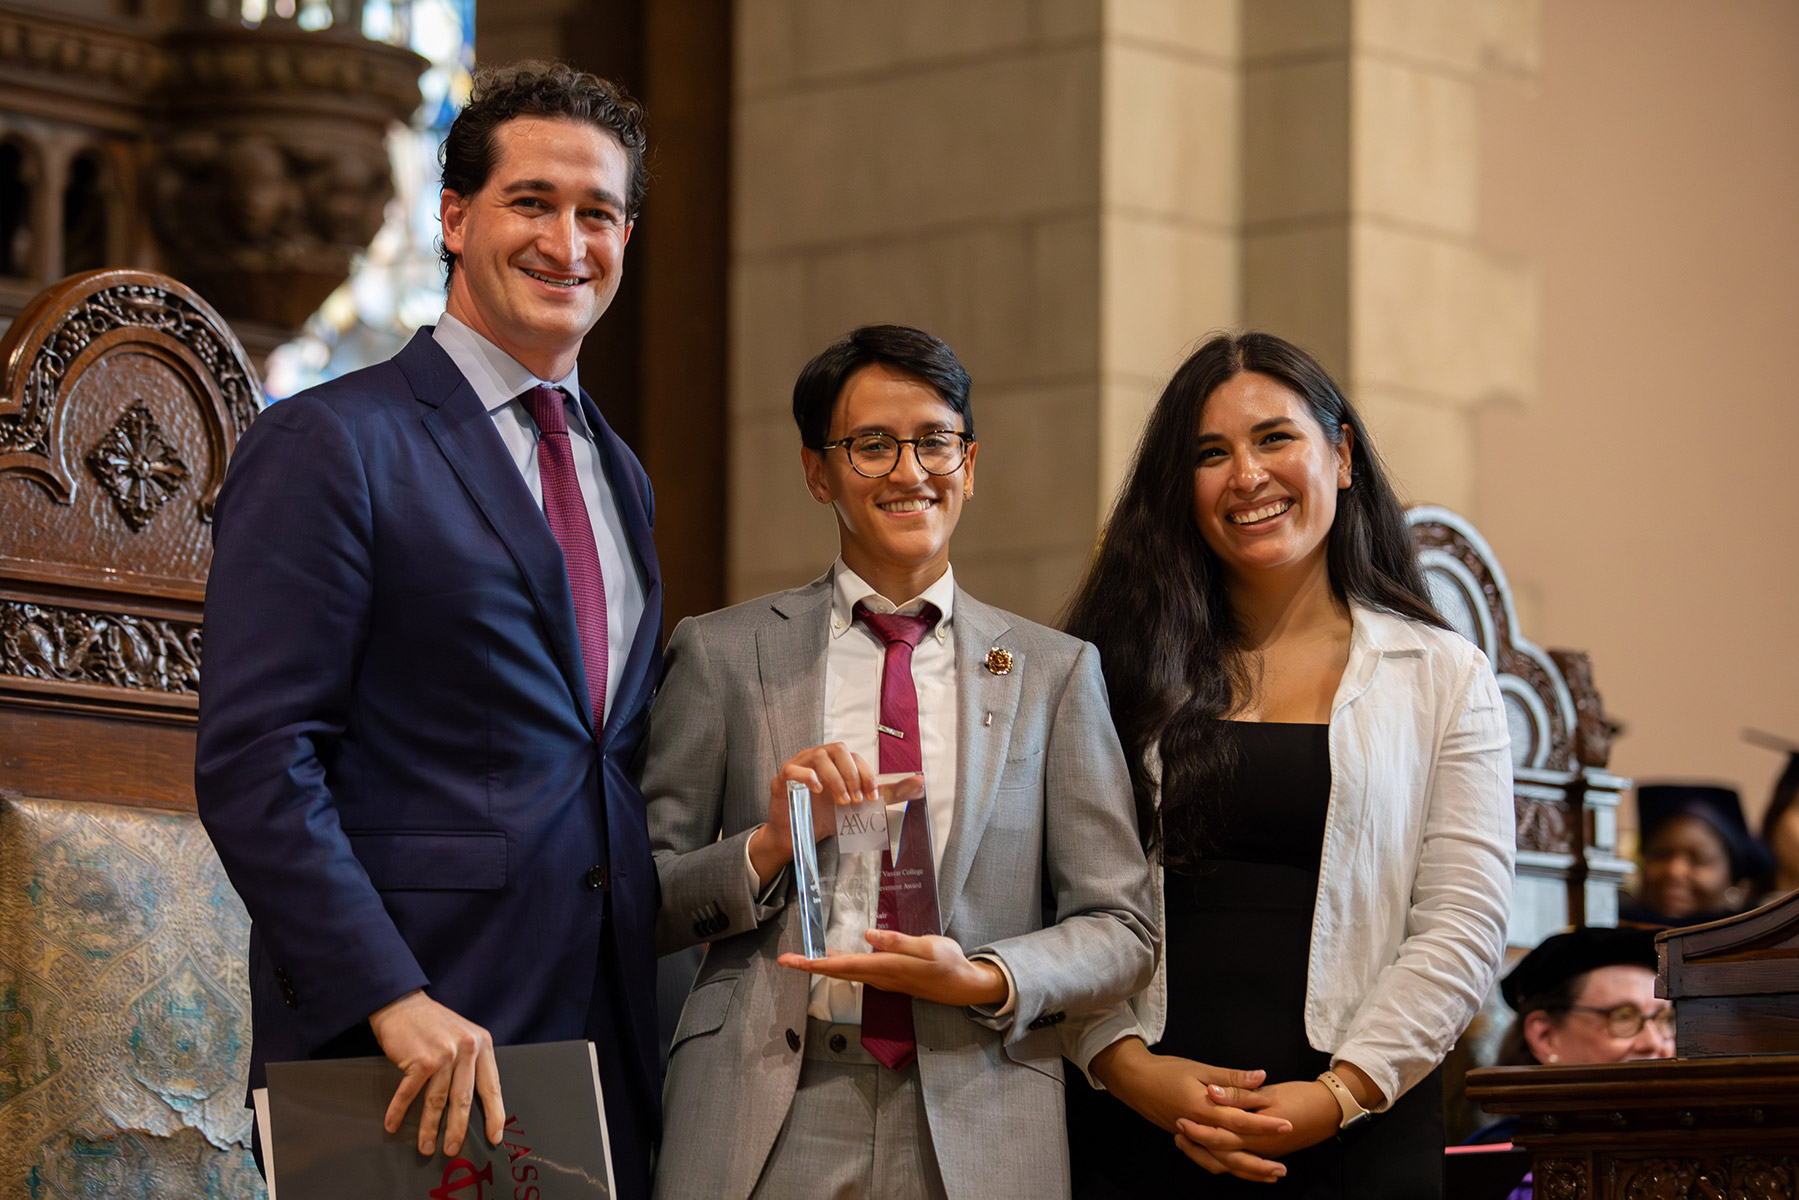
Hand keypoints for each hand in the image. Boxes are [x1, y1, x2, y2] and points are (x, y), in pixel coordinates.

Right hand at [367, 990, 504, 1156]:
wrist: (402, 1004)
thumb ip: (470, 1064)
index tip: (495, 1137)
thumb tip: (471, 1106)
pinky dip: (398, 1111)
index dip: (494, 1115)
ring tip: (425, 1147)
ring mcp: (444, 1054)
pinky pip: (409, 1093)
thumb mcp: (463, 1036)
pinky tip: (392, 1125)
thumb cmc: (432, 1024)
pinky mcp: (420, 1059)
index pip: (491, 1087)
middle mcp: (466, 1049)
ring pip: (437, 1101)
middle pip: (464, 1099)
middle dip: (458, 1129)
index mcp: (482, 1045)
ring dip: (428, 1128)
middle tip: (453, 1150)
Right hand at [747, 743, 877, 886]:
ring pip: (819, 757)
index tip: (872, 797)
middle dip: (852, 775)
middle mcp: (818, 758)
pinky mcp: (783, 778)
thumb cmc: (825, 816)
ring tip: (841, 801)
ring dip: (835, 779)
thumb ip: (889, 794)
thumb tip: (920, 784)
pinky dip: (808, 776)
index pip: (854, 756)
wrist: (796, 835)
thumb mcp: (860, 805)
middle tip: (856, 800)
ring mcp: (799, 765)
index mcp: (836, 761)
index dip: (866, 774)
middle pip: (838, 750)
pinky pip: (794, 768)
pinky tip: (817, 791)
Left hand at [777, 929, 1008, 1007]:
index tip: (794, 962)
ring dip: (822, 967)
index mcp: (888, 967)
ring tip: (801, 958)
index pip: (844, 966)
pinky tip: (833, 959)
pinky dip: (839, 966)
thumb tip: (868, 936)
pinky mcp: (888, 978)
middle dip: (810, 967)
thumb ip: (898, 942)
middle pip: (838, 972)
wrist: (964, 987)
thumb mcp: (929, 947)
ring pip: (846, 973)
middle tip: (784, 960)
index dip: (816, 964)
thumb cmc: (950, 964)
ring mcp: (883, 980)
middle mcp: (881, 977)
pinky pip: (857, 972)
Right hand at [1090, 1038, 1289, 1182]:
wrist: (1134, 1081)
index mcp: (1202, 1109)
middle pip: (1232, 1153)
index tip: (1287, 1125)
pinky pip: (1209, 1160)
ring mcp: (1191, 1138)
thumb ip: (1231, 1078)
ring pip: (1221, 1162)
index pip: (1240, 1121)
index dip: (1264, 1125)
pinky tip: (1241, 1166)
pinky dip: (1227, 1166)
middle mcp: (1198, 1129)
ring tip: (1269, 1174)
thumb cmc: (1167, 1071)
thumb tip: (1261, 1077)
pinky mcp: (1187, 1140)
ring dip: (1246, 1170)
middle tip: (1283, 1167)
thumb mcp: (1200, 1069)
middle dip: (1259, 1161)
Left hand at [1175, 1079, 1339, 1174]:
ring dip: (1207, 1156)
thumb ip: (1239, 1093)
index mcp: (1256, 1133)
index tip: (1179, 1120)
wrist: (1331, 1109)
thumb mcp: (1269, 1093)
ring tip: (1187, 1143)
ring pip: (1230, 1164)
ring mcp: (1264, 1154)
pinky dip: (1224, 1159)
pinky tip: (1212, 1149)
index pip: (1219, 1138)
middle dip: (1197, 1148)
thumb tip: (1212, 1092)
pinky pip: (1241, 1163)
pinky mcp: (1268, 1152)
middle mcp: (1259, 1149)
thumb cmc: (1301, 1098)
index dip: (1197, 1131)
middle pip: (1221, 1157)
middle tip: (1177, 1133)